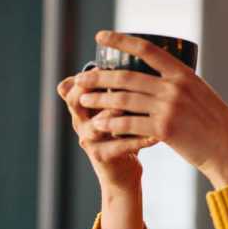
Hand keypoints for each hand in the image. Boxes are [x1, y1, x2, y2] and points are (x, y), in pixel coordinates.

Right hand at [57, 72, 155, 190]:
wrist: (124, 173)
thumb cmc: (125, 134)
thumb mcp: (118, 109)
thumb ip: (121, 88)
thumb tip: (139, 55)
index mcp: (84, 107)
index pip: (72, 86)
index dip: (84, 75)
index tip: (103, 63)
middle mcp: (82, 122)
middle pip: (75, 101)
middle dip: (93, 88)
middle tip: (117, 80)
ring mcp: (90, 141)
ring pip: (96, 124)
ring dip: (114, 114)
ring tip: (134, 107)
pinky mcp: (103, 157)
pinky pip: (119, 147)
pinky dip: (138, 140)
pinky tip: (155, 135)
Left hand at [74, 31, 227, 188]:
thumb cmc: (213, 121)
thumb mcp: (199, 93)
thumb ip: (177, 84)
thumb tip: (155, 77)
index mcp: (182, 73)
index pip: (146, 48)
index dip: (121, 40)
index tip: (101, 36)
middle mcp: (174, 87)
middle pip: (127, 76)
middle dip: (99, 76)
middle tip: (80, 78)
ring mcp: (169, 107)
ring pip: (123, 100)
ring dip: (99, 99)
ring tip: (83, 100)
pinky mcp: (164, 129)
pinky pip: (129, 124)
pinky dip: (111, 124)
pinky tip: (99, 124)